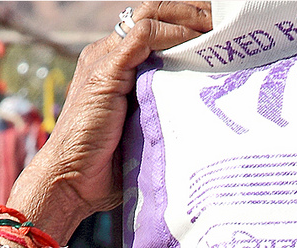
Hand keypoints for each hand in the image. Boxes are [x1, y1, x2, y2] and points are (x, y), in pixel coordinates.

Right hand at [10, 2, 211, 238]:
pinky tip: (198, 43)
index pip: (155, 28)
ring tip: (219, 27)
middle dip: (193, 13)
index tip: (223, 35)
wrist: (69, 182)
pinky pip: (144, 35)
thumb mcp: (142, 133)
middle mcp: (106, 55)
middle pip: (155, 13)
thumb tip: (201, 113)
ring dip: (188, 17)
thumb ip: (161, 113)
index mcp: (114, 66)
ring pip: (150, 15)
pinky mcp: (105, 72)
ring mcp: (103, 60)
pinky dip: (174, 34)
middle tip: (227, 23)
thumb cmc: (105, 170)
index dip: (189, 25)